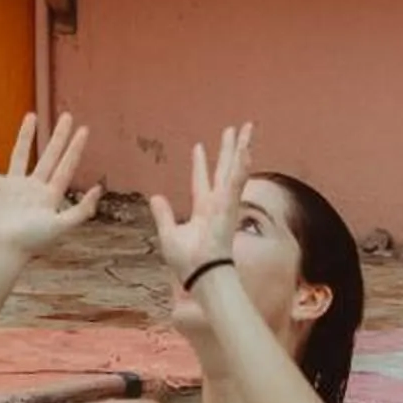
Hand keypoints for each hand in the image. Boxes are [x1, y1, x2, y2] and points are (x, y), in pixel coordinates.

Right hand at [0, 114, 101, 259]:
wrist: (1, 251)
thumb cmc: (30, 242)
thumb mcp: (61, 226)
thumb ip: (81, 210)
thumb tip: (98, 189)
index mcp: (50, 196)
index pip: (66, 166)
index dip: (76, 148)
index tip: (84, 130)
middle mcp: (33, 188)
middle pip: (49, 156)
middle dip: (59, 136)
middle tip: (68, 116)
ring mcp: (13, 187)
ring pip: (20, 154)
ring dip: (25, 136)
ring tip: (31, 116)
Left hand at [149, 124, 253, 296]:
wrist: (200, 274)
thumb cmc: (187, 262)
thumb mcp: (168, 234)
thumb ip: (163, 214)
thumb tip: (155, 197)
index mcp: (202, 210)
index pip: (200, 181)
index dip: (200, 164)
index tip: (198, 146)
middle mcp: (216, 203)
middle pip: (223, 170)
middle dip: (228, 149)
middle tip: (233, 129)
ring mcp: (225, 203)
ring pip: (235, 169)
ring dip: (241, 148)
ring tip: (247, 128)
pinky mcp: (230, 205)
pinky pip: (237, 180)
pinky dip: (242, 164)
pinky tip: (247, 147)